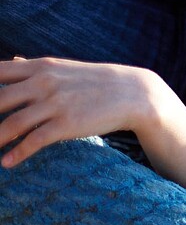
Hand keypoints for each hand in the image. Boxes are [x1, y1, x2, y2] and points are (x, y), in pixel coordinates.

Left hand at [0, 57, 185, 167]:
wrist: (134, 93)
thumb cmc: (96, 81)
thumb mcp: (64, 67)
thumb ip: (34, 67)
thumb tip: (12, 61)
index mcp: (40, 67)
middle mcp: (43, 83)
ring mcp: (55, 104)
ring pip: (11, 124)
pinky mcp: (67, 124)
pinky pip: (34, 141)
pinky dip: (17, 153)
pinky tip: (7, 163)